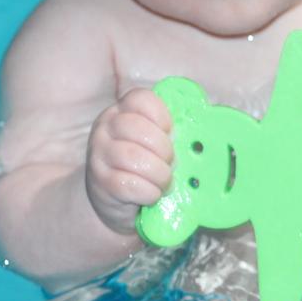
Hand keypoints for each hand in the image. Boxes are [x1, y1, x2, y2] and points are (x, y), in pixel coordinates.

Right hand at [85, 89, 173, 235]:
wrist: (119, 201)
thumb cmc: (144, 167)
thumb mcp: (155, 144)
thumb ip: (171, 133)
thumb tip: (202, 134)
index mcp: (122, 112)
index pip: (140, 98)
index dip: (162, 116)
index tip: (171, 133)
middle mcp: (105, 128)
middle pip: (135, 127)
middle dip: (163, 148)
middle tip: (171, 163)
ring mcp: (99, 155)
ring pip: (131, 156)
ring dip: (158, 173)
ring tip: (165, 182)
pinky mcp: (101, 182)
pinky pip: (127, 183)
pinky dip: (148, 192)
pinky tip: (153, 194)